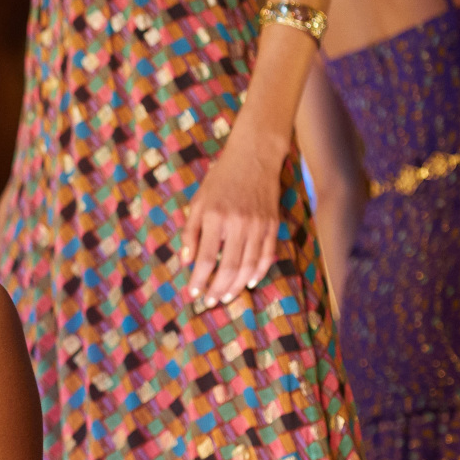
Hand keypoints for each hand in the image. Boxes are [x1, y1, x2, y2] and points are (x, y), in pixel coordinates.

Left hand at [182, 121, 287, 309]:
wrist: (253, 158)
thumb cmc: (220, 180)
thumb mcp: (198, 202)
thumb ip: (191, 232)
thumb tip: (187, 261)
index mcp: (215, 218)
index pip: (206, 258)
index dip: (199, 280)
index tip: (193, 292)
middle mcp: (237, 223)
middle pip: (229, 267)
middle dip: (218, 289)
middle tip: (209, 302)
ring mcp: (258, 225)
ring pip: (249, 265)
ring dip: (237, 286)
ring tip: (226, 297)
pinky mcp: (273, 224)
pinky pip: (267, 254)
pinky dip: (259, 271)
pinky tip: (249, 282)